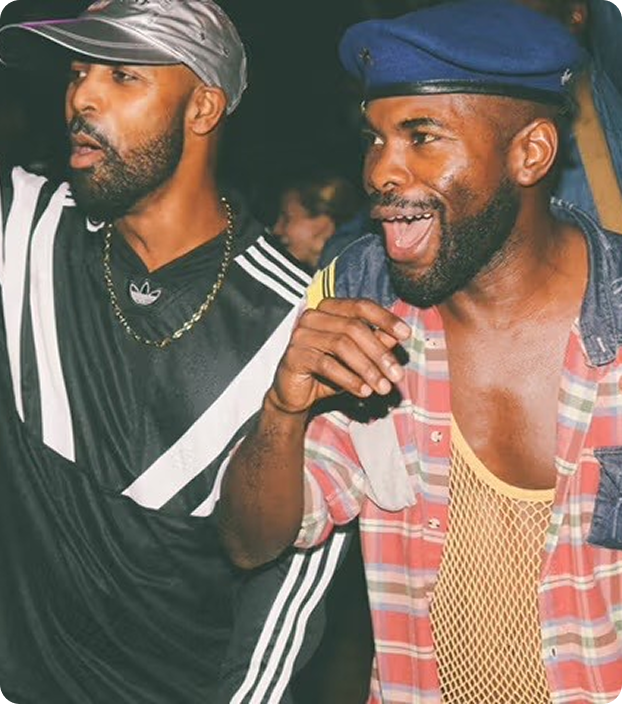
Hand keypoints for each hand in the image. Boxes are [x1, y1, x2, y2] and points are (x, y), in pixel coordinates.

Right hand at [267, 298, 410, 414]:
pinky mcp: (294, 355)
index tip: (406, 335)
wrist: (296, 395)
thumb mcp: (358, 358)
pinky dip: (349, 379)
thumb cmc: (329, 372)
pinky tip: (363, 391)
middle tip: (397, 375)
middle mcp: (313, 316)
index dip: (385, 319)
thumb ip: (375, 343)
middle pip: (354, 327)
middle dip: (379, 352)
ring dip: (367, 369)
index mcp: (329, 308)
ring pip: (342, 345)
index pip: (361, 306)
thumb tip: (396, 337)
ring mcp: (301, 334)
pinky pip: (326, 365)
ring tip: (383, 387)